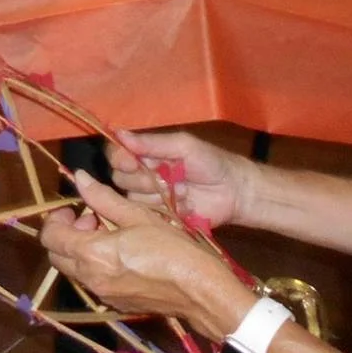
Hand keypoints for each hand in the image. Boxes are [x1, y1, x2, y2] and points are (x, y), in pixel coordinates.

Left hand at [41, 173, 252, 336]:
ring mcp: (103, 295)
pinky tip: (122, 255)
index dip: (56, 219)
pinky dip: (96, 266)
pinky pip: (93, 283)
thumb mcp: (137, 215)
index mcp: (92, 254)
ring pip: (74, 270)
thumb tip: (79, 178)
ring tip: (110, 234)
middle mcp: (91, 279)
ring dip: (81, 250)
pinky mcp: (117, 305)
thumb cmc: (171, 247)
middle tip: (93, 219)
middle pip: (57, 256)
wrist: (199, 290)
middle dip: (67, 234)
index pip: (50, 237)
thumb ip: (103, 197)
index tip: (76, 208)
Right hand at [109, 128, 243, 229]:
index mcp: (146, 155)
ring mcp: (151, 200)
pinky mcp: (161, 219)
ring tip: (184, 190)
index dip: (120, 159)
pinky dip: (169, 210)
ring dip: (159, 195)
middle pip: (121, 180)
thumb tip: (119, 133)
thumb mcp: (183, 145)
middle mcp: (143, 177)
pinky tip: (186, 205)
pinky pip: (151, 217)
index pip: (117, 155)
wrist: (235, 191)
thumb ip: (151, 143)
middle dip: (144, 179)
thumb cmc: (211, 162)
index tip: (132, 163)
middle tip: (168, 177)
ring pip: (134, 200)